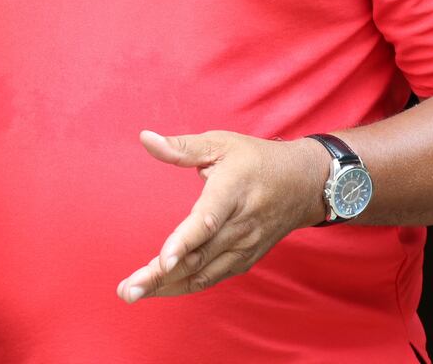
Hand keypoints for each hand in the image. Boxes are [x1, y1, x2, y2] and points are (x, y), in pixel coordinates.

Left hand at [116, 129, 327, 302]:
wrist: (305, 185)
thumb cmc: (256, 160)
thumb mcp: (221, 143)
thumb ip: (182, 147)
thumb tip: (146, 138)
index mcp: (232, 192)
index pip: (207, 220)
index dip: (184, 242)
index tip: (162, 260)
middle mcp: (240, 225)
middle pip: (198, 256)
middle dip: (160, 276)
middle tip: (127, 290)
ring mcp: (244, 247)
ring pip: (202, 273)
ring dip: (166, 286)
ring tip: (131, 294)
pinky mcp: (245, 259)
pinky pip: (211, 278)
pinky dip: (184, 286)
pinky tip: (159, 289)